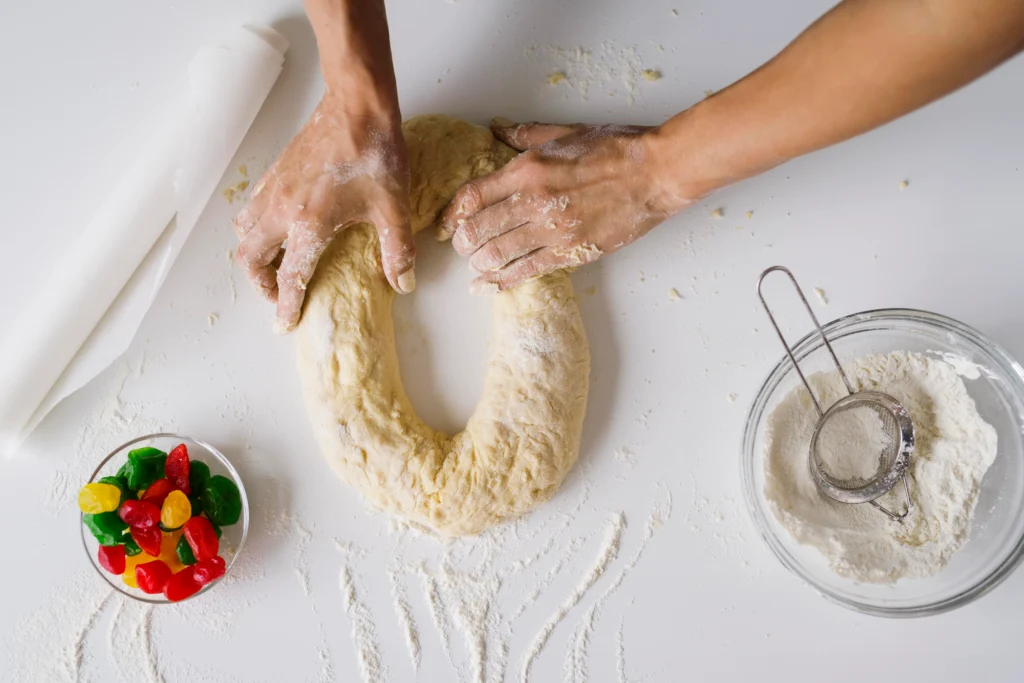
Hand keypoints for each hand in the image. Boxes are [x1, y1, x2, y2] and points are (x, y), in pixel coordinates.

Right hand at [233, 95, 414, 332]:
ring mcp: (274, 188)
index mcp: (309, 224)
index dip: (286, 305)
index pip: (290, 277)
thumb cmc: (375, 154)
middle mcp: (282, 209)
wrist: (358, 106)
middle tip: (279, 293)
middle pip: (250, 257)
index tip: (285, 322)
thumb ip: (397, 251)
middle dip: (260, 283)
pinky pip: (251, 206)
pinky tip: (278, 225)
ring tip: (273, 263)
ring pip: (243, 231)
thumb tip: (403, 283)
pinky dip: (255, 225)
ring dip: (253, 253)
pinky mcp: (275, 171)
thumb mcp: (393, 208)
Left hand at [437, 118, 697, 292]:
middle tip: (461, 247)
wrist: (656, 173)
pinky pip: (526, 271)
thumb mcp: (565, 132)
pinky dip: (501, 282)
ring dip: (479, 264)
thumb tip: (497, 127)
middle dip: (462, 242)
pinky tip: (487, 286)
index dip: (450, 215)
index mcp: (528, 169)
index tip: (444, 225)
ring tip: (475, 265)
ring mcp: (552, 230)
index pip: (472, 196)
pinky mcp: (571, 252)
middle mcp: (534, 201)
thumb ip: (526, 135)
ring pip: (497, 254)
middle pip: (477, 229)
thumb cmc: (617, 149)